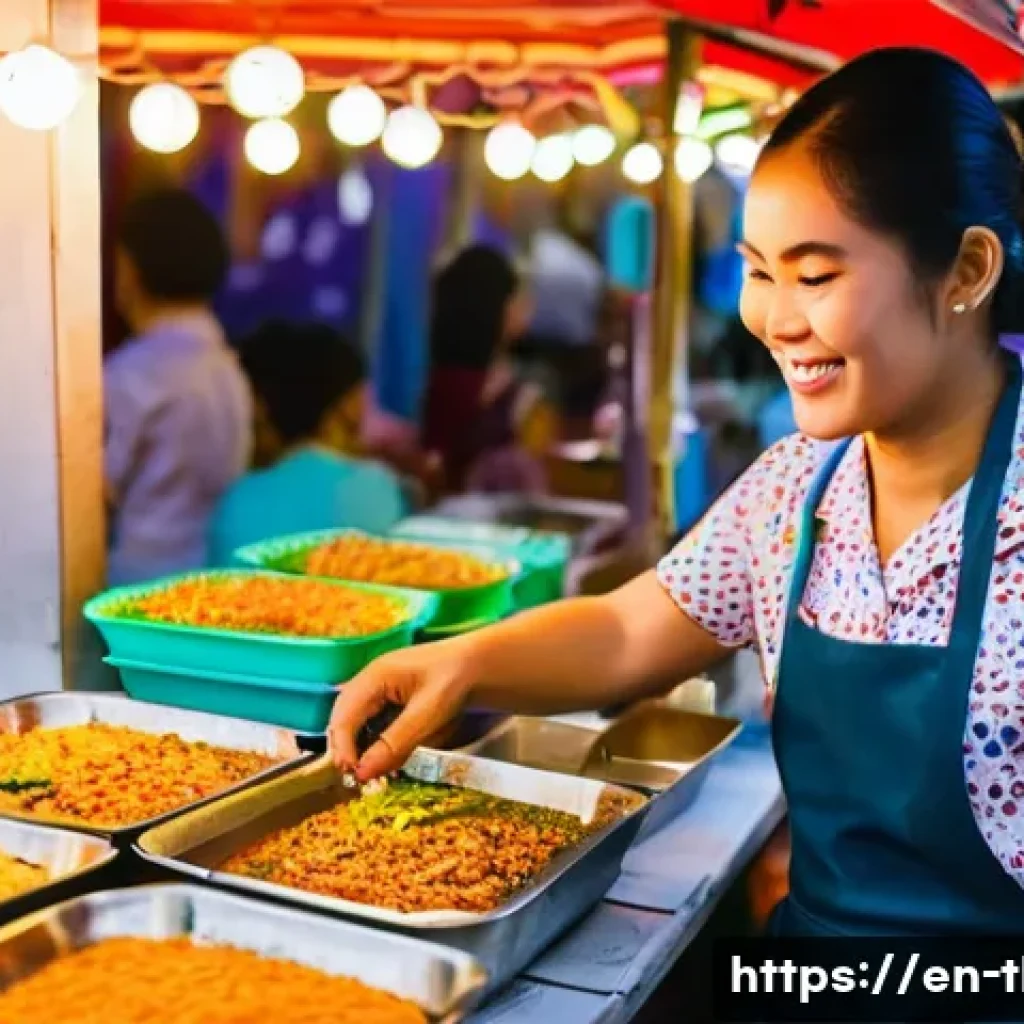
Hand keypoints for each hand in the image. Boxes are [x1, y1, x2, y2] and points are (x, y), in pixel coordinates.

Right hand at [328, 640, 475, 781]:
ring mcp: (378, 690)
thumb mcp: (428, 713)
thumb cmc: (456, 680)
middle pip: (343, 720)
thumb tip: (362, 772)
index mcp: (375, 676)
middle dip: (348, 749)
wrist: (478, 665)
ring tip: (376, 771)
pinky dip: (378, 742)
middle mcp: (370, 681)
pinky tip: (391, 758)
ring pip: (356, 724)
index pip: (344, 716)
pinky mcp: (389, 700)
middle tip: (361, 777)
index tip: (353, 775)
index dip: (342, 748)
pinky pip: (373, 724)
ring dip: (362, 748)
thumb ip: (395, 743)